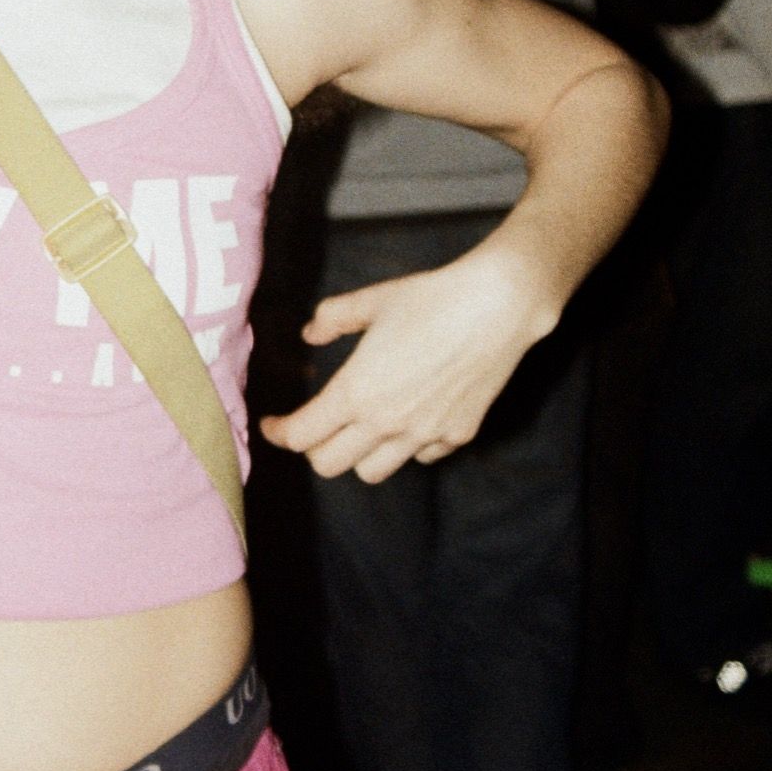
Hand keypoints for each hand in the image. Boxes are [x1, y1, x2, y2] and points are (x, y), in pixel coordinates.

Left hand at [260, 241, 556, 483]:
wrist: (497, 306)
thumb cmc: (431, 298)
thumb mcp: (370, 301)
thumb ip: (331, 318)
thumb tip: (310, 334)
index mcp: (355, 392)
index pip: (301, 436)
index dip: (278, 432)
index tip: (274, 424)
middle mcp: (386, 423)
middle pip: (328, 465)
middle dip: (312, 448)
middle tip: (315, 426)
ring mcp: (424, 435)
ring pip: (372, 472)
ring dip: (358, 455)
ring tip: (360, 430)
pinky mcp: (457, 435)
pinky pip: (421, 457)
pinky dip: (407, 446)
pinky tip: (410, 420)